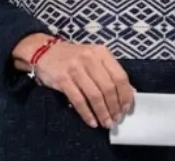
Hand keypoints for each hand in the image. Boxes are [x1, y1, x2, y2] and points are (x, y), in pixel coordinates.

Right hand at [13, 35, 133, 127]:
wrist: (45, 51)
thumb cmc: (74, 57)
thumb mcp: (94, 58)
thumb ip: (110, 72)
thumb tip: (130, 92)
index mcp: (101, 52)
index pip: (120, 76)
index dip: (125, 95)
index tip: (127, 108)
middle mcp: (89, 58)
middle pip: (108, 88)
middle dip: (114, 107)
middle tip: (116, 119)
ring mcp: (75, 68)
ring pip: (94, 96)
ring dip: (102, 113)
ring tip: (106, 123)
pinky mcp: (62, 79)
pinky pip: (78, 101)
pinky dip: (87, 113)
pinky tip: (92, 122)